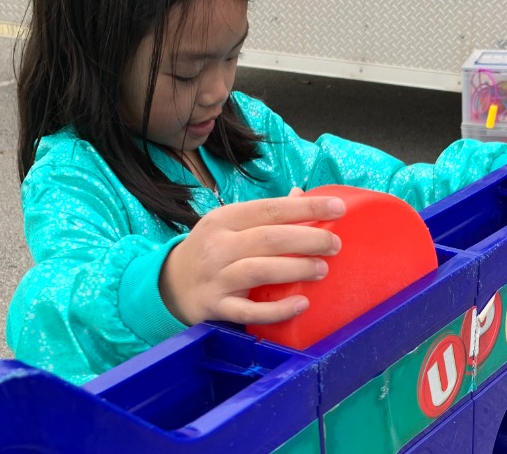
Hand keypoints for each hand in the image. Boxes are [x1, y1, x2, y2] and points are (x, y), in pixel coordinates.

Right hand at [160, 191, 344, 325]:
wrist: (169, 285)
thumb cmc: (212, 250)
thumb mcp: (230, 226)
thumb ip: (266, 215)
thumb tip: (303, 195)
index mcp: (225, 219)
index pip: (270, 209)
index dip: (306, 207)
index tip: (338, 207)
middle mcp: (218, 245)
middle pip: (268, 238)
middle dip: (308, 239)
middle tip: (335, 244)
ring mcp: (215, 277)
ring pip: (259, 270)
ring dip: (295, 269)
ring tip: (322, 269)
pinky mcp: (215, 307)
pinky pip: (248, 310)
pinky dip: (277, 309)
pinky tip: (301, 304)